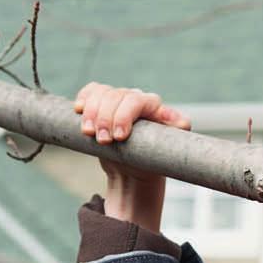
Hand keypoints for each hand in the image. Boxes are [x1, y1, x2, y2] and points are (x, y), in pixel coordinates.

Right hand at [74, 83, 190, 230]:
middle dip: (106, 118)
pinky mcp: (104, 104)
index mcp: (155, 108)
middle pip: (116, 96)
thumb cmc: (152, 162)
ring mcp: (120, 100)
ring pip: (102, 93)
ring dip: (92, 113)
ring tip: (89, 134)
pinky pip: (92, 91)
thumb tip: (183, 122)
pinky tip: (79, 109)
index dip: (124, 115)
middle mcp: (138, 100)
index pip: (137, 101)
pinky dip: (84, 98)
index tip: (119, 137)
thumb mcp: (165, 152)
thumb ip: (173, 136)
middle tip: (104, 141)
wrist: (135, 171)